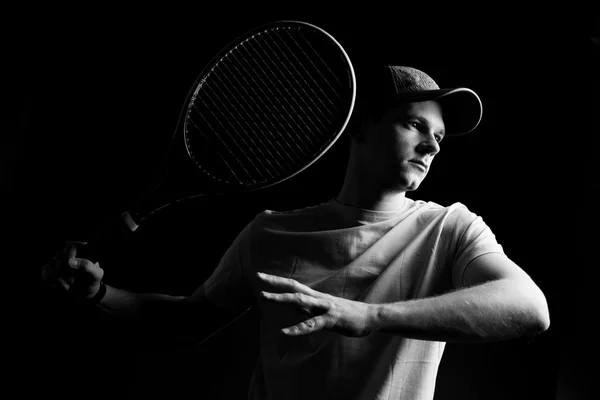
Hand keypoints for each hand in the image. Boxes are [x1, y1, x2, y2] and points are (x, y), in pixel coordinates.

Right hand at [41, 241, 103, 299]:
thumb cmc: (92, 280)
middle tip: (73, 281)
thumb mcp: (96, 274)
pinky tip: (61, 285)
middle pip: (59, 256)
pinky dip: (51, 281)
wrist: (85, 291)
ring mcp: (58, 259)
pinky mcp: (50, 268)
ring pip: (50, 264)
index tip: (73, 269)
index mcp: (82, 249)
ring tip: (69, 285)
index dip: (69, 256)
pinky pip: (45, 271)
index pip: (70, 245)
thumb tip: (71, 261)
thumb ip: (87, 266)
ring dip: (58, 278)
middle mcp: (68, 252)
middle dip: (65, 272)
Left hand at [257, 272, 374, 336]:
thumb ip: (308, 308)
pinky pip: (312, 324)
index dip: (278, 280)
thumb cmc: (346, 314)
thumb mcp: (324, 309)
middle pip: (294, 288)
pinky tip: (285, 332)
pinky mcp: (332, 319)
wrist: (370, 316)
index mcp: (316, 296)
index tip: (261, 276)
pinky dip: (298, 328)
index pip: (294, 285)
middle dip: (276, 284)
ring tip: (265, 297)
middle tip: (258, 278)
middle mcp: (319, 298)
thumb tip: (291, 305)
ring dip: (282, 298)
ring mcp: (325, 307)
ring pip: (301, 301)